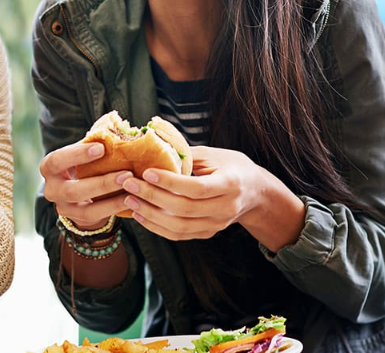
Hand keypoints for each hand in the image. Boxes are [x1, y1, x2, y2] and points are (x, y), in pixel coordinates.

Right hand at [40, 141, 129, 229]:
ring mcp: (63, 207)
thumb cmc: (83, 164)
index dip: (77, 155)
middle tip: (126, 174)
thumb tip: (116, 128)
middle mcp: (51, 189)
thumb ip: (93, 143)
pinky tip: (130, 200)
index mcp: (49, 167)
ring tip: (131, 188)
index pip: (57, 160)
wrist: (78, 193)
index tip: (101, 148)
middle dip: (101, 183)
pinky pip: (96, 216)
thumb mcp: (83, 153)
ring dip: (111, 199)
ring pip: (85, 208)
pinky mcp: (76, 219)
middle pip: (72, 191)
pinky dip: (114, 208)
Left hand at [117, 146, 294, 244]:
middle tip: (129, 185)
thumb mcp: (215, 155)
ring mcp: (217, 224)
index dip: (170, 182)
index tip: (147, 172)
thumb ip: (187, 155)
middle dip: (153, 197)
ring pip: (180, 227)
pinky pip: (179, 235)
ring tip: (129, 201)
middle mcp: (225, 208)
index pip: (196, 188)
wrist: (255, 192)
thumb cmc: (232, 166)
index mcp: (230, 184)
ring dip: (151, 215)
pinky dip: (157, 227)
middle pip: (185, 209)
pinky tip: (140, 215)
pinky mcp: (208, 233)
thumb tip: (153, 148)